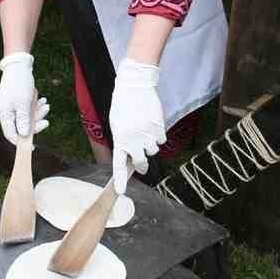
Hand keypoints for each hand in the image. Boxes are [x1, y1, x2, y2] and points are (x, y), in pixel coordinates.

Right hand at [0, 52, 49, 144]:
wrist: (19, 64)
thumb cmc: (20, 82)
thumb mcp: (23, 102)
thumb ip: (23, 120)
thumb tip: (23, 136)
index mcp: (3, 113)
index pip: (10, 134)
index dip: (21, 142)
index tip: (33, 147)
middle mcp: (5, 111)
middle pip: (20, 126)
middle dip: (35, 123)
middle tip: (46, 120)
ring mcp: (10, 107)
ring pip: (26, 117)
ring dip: (37, 113)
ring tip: (46, 105)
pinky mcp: (16, 102)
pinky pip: (27, 110)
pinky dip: (35, 107)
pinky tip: (43, 101)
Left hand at [109, 58, 166, 193]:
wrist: (135, 86)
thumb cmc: (124, 105)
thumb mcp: (117, 124)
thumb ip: (123, 141)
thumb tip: (132, 157)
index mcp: (119, 139)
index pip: (118, 164)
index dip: (120, 179)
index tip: (120, 192)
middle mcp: (133, 140)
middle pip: (141, 162)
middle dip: (142, 164)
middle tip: (142, 163)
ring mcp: (146, 134)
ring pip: (153, 151)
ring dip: (151, 144)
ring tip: (145, 130)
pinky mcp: (158, 128)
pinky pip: (162, 140)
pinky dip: (159, 135)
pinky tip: (152, 124)